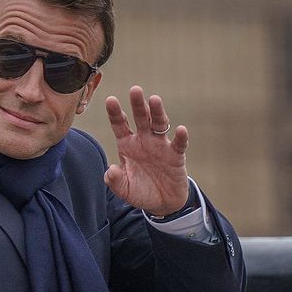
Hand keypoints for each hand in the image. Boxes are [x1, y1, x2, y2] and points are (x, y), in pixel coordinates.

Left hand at [104, 85, 189, 215]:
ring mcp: (160, 146)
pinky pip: (179, 144)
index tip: (110, 99)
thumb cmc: (140, 190)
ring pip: (159, 125)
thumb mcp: (123, 188)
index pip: (120, 125)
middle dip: (138, 104)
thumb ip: (114, 180)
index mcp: (127, 145)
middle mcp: (144, 141)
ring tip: (155, 99)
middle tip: (135, 89)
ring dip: (158, 112)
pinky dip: (181, 137)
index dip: (115, 112)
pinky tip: (181, 129)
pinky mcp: (176, 156)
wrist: (161, 202)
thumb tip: (111, 171)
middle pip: (141, 118)